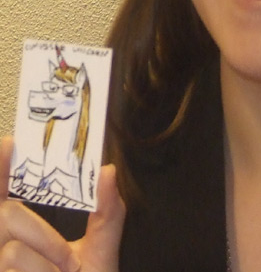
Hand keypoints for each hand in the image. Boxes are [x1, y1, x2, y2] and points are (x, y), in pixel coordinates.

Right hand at [0, 136, 125, 271]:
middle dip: (42, 237)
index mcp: (21, 233)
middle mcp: (2, 244)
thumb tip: (109, 171)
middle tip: (67, 260)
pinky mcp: (0, 270)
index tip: (9, 143)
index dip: (0, 168)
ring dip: (47, 265)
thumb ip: (107, 211)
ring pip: (11, 250)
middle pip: (5, 215)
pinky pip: (13, 263)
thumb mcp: (101, 252)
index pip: (2, 193)